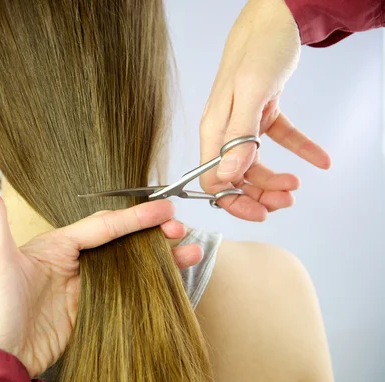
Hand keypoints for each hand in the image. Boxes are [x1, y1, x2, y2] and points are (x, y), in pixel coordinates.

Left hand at [0, 178, 201, 376]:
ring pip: (130, 264)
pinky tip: (171, 278)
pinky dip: (150, 282)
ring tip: (189, 251)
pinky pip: (128, 290)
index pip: (102, 225)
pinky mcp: (90, 309)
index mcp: (56, 245)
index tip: (162, 210)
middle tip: (180, 230)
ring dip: (159, 256)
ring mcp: (84, 287)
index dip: (134, 216)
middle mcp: (73, 262)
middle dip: (153, 233)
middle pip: (122, 241)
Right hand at [200, 0, 330, 220]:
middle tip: (286, 200)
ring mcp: (242, 124)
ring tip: (298, 184)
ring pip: (254, 165)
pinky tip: (320, 159)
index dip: (234, 200)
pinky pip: (280, 139)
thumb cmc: (258, 50)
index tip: (259, 210)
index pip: (214, 179)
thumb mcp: (250, 92)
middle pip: (235, 177)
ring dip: (275, 180)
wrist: (274, 19)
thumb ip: (238, 136)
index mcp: (214, 129)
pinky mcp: (263, 114)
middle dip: (258, 195)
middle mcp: (224, 131)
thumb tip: (229, 176)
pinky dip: (300, 150)